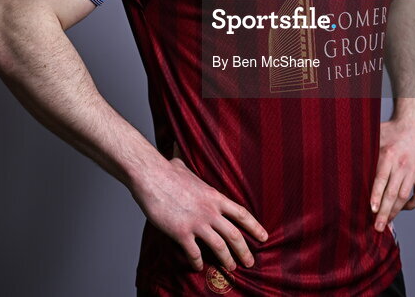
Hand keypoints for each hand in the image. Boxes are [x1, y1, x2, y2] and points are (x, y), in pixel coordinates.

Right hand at [131, 149, 268, 271]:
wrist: (150, 175)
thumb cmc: (166, 169)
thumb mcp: (184, 164)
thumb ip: (188, 163)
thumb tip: (179, 145)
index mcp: (215, 196)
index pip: (241, 214)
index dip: (255, 227)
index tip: (263, 237)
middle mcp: (210, 211)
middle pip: (234, 235)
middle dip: (244, 251)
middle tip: (249, 263)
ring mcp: (196, 222)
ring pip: (219, 247)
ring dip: (226, 260)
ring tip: (230, 268)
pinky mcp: (181, 232)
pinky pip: (193, 253)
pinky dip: (197, 262)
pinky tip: (198, 267)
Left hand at [370, 117, 414, 231]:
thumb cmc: (391, 131)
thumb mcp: (375, 136)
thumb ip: (364, 149)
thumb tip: (342, 156)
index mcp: (389, 155)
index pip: (381, 179)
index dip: (376, 195)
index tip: (371, 209)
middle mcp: (403, 164)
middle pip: (393, 193)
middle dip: (385, 212)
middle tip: (377, 227)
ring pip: (405, 197)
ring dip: (396, 211)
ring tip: (387, 222)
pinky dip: (412, 205)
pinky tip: (403, 208)